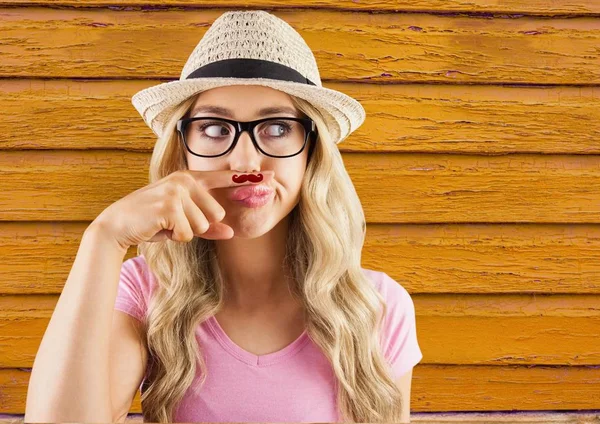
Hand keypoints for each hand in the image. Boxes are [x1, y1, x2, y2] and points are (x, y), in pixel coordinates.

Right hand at [91, 169, 274, 250]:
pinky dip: (175, 237)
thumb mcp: (184, 223)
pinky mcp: (169, 205)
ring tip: (166, 224)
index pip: (226, 178)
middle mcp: (186, 179)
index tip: (272, 176)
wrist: (119, 224)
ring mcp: (177, 190)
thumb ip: (209, 226)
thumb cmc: (153, 222)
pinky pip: (188, 233)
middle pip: (216, 214)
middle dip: (197, 226)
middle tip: (174, 222)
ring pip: (202, 225)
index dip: (250, 179)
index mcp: (191, 178)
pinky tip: (160, 228)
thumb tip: (232, 232)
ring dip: (185, 232)